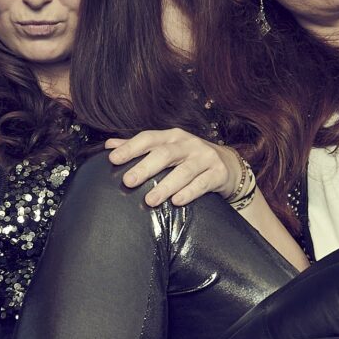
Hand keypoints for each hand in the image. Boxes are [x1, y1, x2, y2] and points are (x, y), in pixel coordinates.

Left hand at [105, 128, 234, 207]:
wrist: (229, 165)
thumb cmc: (190, 157)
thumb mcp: (167, 149)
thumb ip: (139, 148)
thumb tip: (109, 146)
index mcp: (172, 137)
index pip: (148, 138)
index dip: (130, 148)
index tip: (113, 159)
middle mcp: (188, 144)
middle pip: (165, 154)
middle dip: (145, 167)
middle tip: (128, 181)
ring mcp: (205, 157)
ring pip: (184, 171)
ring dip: (166, 185)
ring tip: (150, 200)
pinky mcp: (218, 173)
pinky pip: (203, 183)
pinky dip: (190, 192)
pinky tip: (177, 201)